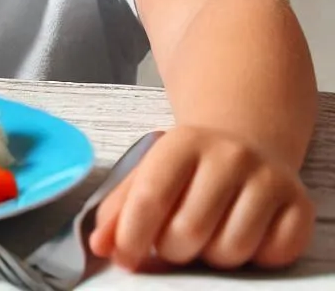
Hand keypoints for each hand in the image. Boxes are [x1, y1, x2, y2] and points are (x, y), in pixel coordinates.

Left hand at [90, 126, 314, 270]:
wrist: (244, 141)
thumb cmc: (187, 167)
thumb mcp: (150, 171)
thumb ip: (120, 207)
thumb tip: (99, 245)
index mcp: (183, 142)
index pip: (151, 196)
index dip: (131, 235)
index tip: (123, 257)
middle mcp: (229, 154)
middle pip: (189, 231)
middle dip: (172, 249)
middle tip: (173, 240)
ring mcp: (268, 178)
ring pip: (231, 251)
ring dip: (212, 257)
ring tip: (208, 234)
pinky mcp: (299, 204)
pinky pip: (273, 256)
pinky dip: (255, 259)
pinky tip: (244, 234)